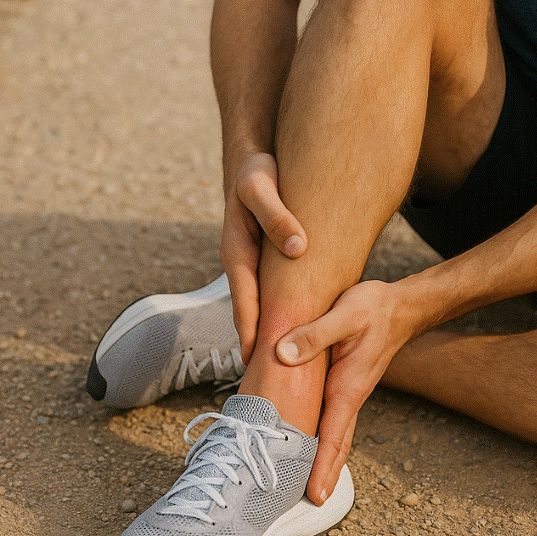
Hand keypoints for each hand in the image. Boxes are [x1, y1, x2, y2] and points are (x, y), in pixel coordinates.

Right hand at [220, 152, 306, 361]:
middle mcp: (241, 262)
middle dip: (257, 341)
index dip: (250, 329)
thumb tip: (299, 248)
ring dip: (267, 330)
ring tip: (279, 364)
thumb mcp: (262, 187)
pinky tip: (292, 325)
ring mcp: (252, 262)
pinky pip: (269, 290)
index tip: (255, 359)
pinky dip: (275, 310)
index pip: (244, 299)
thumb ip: (277, 216)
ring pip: (259, 303)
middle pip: (249, 310)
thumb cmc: (256, 171)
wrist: (251, 160)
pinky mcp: (264, 258)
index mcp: (236, 251)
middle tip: (265, 376)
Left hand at [275, 280, 414, 503]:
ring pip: (335, 434)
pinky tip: (309, 442)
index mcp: (348, 387)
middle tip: (306, 505)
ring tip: (305, 485)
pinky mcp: (345, 383)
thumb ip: (315, 334)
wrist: (399, 306)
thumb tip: (284, 354)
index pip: (334, 436)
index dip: (322, 467)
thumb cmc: (374, 309)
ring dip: (323, 460)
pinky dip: (322, 437)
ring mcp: (349, 392)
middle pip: (337, 445)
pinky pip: (332, 418)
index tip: (314, 496)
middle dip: (324, 475)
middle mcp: (350, 396)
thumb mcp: (344, 315)